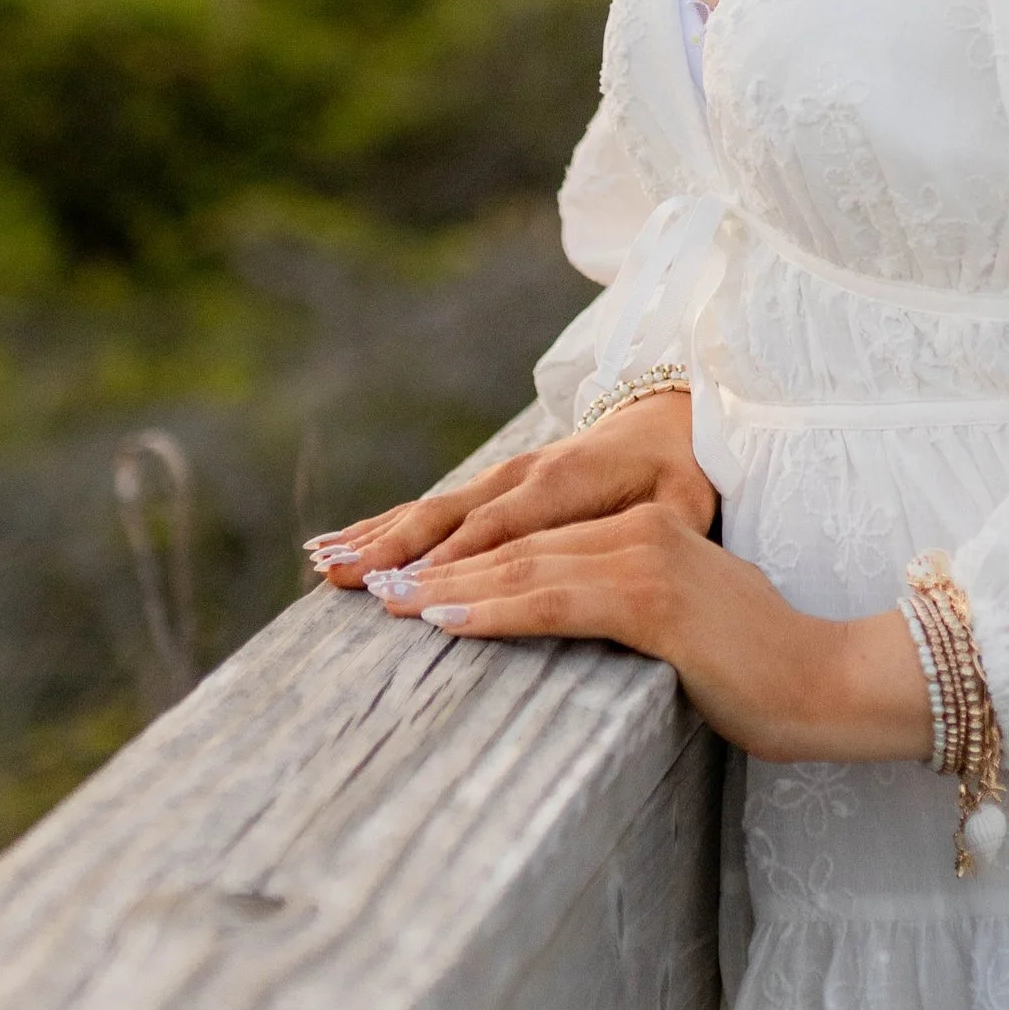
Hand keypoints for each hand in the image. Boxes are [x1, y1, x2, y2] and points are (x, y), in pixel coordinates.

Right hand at [308, 387, 716, 585]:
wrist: (670, 421)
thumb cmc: (681, 476)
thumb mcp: (686, 503)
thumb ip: (661, 529)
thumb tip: (644, 555)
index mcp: (564, 484)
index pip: (501, 529)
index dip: (458, 559)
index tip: (412, 588)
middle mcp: (521, 476)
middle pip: (447, 518)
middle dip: (394, 549)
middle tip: (343, 580)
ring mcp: (500, 479)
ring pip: (428, 512)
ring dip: (375, 538)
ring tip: (322, 565)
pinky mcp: (490, 487)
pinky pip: (430, 509)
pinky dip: (382, 527)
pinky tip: (339, 546)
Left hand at [330, 494, 931, 765]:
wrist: (832, 682)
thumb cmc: (764, 675)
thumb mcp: (685, 635)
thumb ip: (631, 619)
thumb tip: (580, 641)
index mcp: (648, 533)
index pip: (538, 546)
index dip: (466, 561)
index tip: (405, 579)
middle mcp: (642, 532)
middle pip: (517, 550)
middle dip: (437, 568)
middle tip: (368, 587)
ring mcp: (648, 559)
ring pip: (523, 571)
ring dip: (447, 589)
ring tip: (388, 604)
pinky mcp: (653, 598)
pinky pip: (554, 600)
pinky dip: (492, 610)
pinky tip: (444, 622)